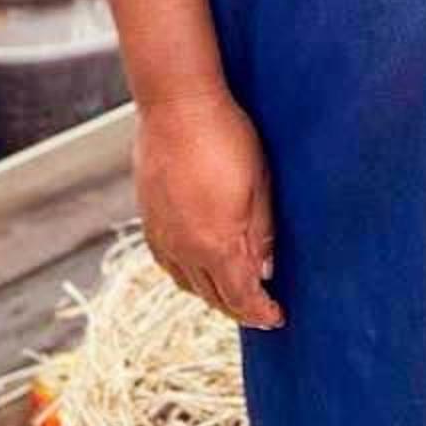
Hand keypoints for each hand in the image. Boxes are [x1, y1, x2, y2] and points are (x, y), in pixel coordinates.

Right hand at [135, 87, 283, 329]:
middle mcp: (185, 249)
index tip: (276, 318)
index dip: (260, 312)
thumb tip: (266, 269)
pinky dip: (187, 275)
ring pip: (188, 284)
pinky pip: (168, 264)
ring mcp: (163, 236)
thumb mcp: (259, 183)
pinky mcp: (149, 220)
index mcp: (216, 244)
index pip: (241, 295)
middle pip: (214, 296)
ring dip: (212, 295)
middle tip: (260, 311)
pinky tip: (198, 268)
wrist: (178, 107)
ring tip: (232, 294)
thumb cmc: (227, 137)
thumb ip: (262, 232)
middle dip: (239, 308)